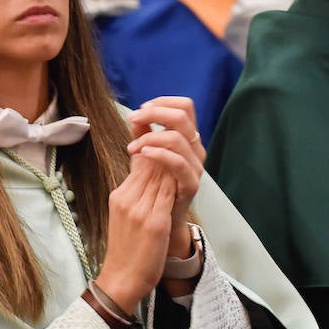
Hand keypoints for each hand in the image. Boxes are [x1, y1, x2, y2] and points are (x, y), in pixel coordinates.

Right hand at [95, 156, 178, 313]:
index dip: (157, 155)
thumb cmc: (126, 248)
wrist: (122, 278)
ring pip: (161, 176)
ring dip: (174, 168)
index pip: (140, 164)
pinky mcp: (155, 223)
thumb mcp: (123, 214)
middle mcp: (127, 199)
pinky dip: (178, 184)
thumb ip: (134, 191)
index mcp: (118, 196)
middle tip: (184, 152)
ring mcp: (140, 211)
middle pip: (151, 167)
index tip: (171, 151)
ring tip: (187, 165)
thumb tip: (145, 170)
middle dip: (167, 157)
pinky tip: (186, 181)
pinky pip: (169, 194)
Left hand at [127, 97, 203, 257]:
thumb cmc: (154, 191)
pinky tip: (143, 153)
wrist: (161, 225)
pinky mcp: (191, 185)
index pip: (184, 106)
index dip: (163, 102)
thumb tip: (135, 117)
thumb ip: (143, 137)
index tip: (141, 109)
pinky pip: (179, 162)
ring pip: (179, 137)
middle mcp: (196, 149)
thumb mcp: (146, 159)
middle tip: (133, 120)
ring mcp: (195, 167)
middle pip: (182, 116)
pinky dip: (159, 154)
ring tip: (133, 146)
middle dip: (154, 113)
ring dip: (151, 136)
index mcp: (188, 139)